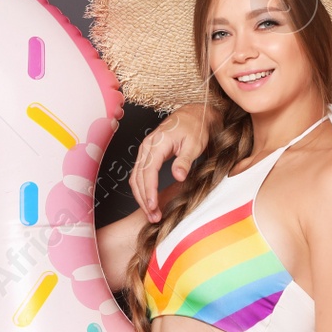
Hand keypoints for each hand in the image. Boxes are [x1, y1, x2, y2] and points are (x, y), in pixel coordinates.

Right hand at [131, 103, 212, 220]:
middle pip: (138, 177)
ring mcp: (145, 150)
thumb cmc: (195, 127)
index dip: (149, 191)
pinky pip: (139, 174)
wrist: (193, 114)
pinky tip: (148, 200)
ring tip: (151, 213)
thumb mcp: (194, 144)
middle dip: (144, 199)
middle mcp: (146, 147)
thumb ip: (184, 161)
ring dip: (141, 196)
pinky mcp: (147, 154)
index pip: (148, 172)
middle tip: (153, 216)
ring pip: (136, 177)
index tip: (153, 206)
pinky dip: (142, 189)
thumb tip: (177, 176)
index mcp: (157, 143)